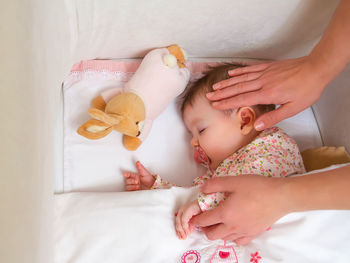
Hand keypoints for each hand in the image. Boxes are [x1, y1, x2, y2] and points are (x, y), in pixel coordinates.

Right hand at [123, 161, 154, 190]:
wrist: (153, 188)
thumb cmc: (150, 181)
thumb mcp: (146, 173)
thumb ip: (141, 168)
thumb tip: (138, 162)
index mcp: (136, 176)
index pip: (129, 174)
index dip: (126, 174)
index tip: (125, 174)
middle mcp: (134, 181)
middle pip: (127, 180)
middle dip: (131, 181)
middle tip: (136, 181)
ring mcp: (133, 186)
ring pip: (127, 186)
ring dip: (132, 186)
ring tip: (137, 185)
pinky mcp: (134, 191)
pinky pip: (129, 191)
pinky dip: (131, 190)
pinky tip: (136, 189)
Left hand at [175, 200, 200, 239]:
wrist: (210, 204)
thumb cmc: (203, 212)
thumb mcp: (196, 221)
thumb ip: (191, 226)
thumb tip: (188, 232)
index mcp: (183, 212)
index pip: (178, 222)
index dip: (179, 230)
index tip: (181, 237)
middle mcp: (183, 210)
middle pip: (177, 222)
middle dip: (180, 231)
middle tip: (183, 238)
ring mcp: (185, 209)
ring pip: (179, 221)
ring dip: (182, 230)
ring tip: (185, 236)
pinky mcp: (188, 209)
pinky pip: (184, 220)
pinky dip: (185, 227)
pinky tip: (188, 231)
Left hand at [190, 175, 288, 244]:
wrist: (280, 196)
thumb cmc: (257, 187)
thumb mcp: (233, 181)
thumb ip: (215, 184)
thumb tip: (202, 189)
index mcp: (225, 213)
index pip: (205, 221)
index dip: (196, 220)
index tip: (192, 220)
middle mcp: (232, 226)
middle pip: (212, 234)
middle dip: (205, 229)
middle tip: (204, 222)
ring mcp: (244, 232)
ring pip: (225, 239)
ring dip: (217, 233)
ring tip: (218, 224)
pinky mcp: (254, 234)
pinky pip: (238, 241)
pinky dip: (232, 237)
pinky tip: (233, 229)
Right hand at [206, 57, 326, 130]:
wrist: (316, 68)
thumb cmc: (307, 90)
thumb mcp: (293, 109)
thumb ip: (273, 117)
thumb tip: (256, 125)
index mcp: (267, 94)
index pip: (242, 99)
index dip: (227, 103)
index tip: (215, 105)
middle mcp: (262, 83)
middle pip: (237, 88)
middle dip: (221, 93)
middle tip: (209, 96)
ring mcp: (264, 73)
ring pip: (241, 78)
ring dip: (227, 83)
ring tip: (215, 86)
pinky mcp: (268, 67)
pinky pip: (250, 69)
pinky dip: (239, 71)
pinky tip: (231, 73)